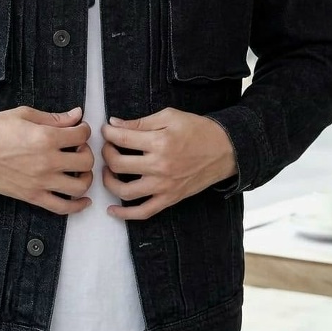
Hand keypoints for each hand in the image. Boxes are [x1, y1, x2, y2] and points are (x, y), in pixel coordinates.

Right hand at [0, 105, 93, 214]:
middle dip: (86, 152)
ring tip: (78, 170)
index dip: (84, 130)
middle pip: (86, 161)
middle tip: (77, 148)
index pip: (82, 135)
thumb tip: (77, 114)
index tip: (78, 130)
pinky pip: (63, 208)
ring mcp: (41, 182)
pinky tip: (84, 199)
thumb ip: (54, 117)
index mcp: (46, 137)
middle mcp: (47, 161)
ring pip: (80, 185)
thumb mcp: (24, 114)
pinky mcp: (33, 196)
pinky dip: (78, 206)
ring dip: (86, 176)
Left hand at [101, 107, 235, 220]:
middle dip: (106, 152)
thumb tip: (114, 123)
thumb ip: (140, 122)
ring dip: (108, 181)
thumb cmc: (198, 130)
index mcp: (159, 142)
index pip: (121, 138)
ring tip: (108, 170)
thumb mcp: (169, 117)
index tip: (106, 129)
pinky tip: (111, 209)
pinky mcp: (170, 199)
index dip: (108, 132)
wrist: (225, 150)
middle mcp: (159, 166)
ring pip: (125, 190)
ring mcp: (164, 186)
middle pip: (117, 164)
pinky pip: (143, 212)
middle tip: (108, 146)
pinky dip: (125, 214)